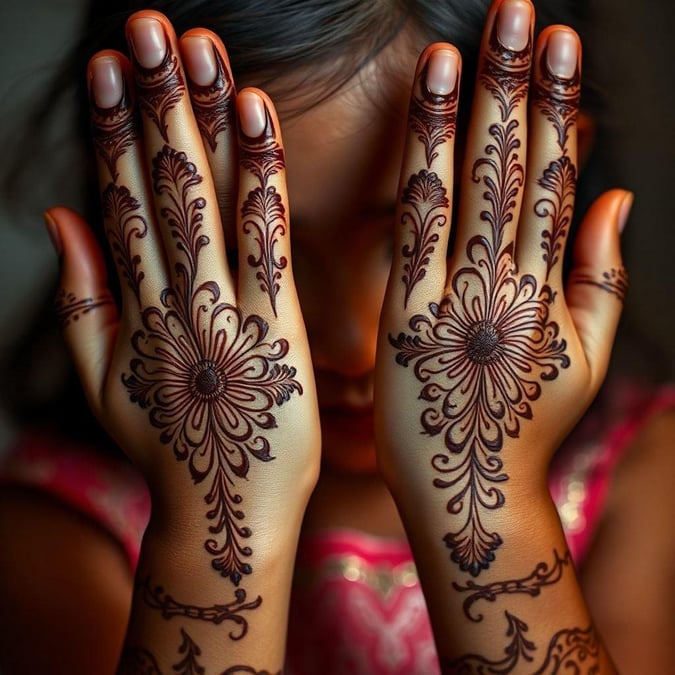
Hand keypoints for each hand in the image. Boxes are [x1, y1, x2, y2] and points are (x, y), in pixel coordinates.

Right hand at [47, 9, 318, 625]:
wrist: (222, 521)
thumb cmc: (172, 454)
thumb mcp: (107, 385)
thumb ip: (81, 301)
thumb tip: (60, 216)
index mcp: (135, 313)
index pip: (119, 202)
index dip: (110, 133)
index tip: (107, 69)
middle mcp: (173, 303)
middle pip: (159, 189)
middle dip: (151, 104)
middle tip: (146, 28)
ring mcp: (223, 315)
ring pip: (205, 203)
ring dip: (200, 120)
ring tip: (195, 49)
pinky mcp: (274, 332)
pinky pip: (264, 243)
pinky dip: (258, 177)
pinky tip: (256, 117)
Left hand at [375, 1, 629, 578]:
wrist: (474, 494)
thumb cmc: (527, 429)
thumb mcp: (585, 358)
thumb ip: (602, 276)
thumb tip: (619, 196)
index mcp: (551, 289)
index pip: (557, 179)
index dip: (560, 108)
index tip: (561, 45)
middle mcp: (509, 283)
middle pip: (515, 169)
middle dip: (519, 85)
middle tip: (522, 10)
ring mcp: (456, 298)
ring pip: (467, 186)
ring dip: (468, 107)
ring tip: (466, 42)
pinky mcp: (404, 316)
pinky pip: (413, 226)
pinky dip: (420, 160)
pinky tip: (422, 107)